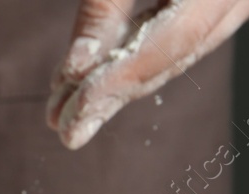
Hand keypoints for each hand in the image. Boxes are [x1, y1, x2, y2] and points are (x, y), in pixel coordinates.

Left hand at [47, 0, 248, 148]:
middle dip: (114, 94)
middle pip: (173, 59)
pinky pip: (184, 35)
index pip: (169, 46)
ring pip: (180, 52)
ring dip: (123, 82)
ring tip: (71, 109)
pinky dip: (141, 57)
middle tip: (64, 128)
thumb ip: (107, 6)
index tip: (71, 114)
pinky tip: (103, 76)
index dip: (116, 82)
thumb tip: (76, 69)